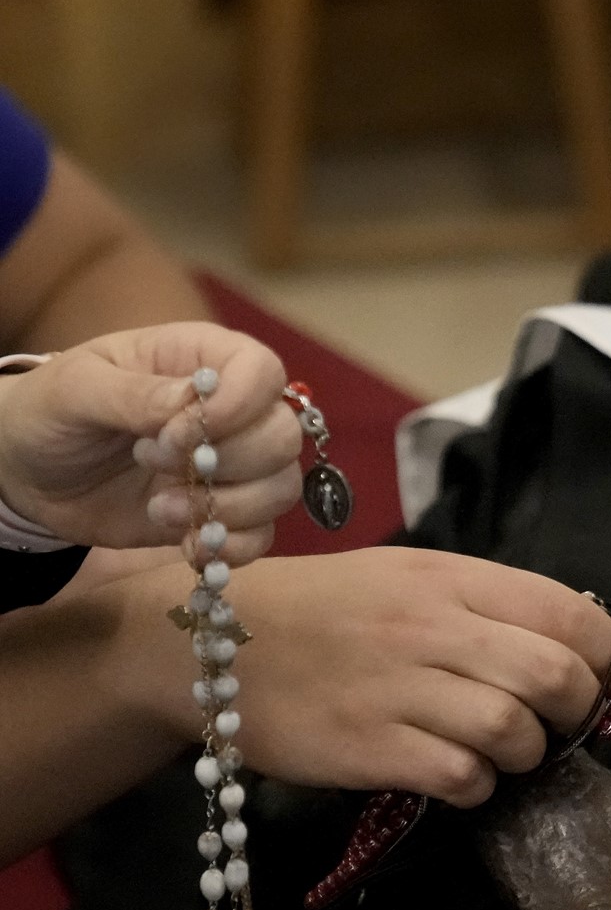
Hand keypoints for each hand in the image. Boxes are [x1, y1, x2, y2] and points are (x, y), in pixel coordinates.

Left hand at [0, 324, 300, 561]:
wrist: (29, 473)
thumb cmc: (51, 412)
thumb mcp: (74, 390)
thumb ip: (133, 394)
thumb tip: (191, 404)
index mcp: (201, 362)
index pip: (263, 371)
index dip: (239, 404)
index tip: (180, 432)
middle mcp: (231, 412)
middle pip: (283, 436)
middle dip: (228, 462)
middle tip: (155, 462)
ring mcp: (232, 466)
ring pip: (281, 489)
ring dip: (228, 509)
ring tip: (162, 509)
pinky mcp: (223, 513)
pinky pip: (263, 536)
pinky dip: (232, 547)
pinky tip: (187, 544)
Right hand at [127, 547, 610, 805]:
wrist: (206, 643)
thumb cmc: (325, 611)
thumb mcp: (409, 578)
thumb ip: (488, 604)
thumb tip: (576, 645)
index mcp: (451, 578)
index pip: (569, 612)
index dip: (606, 656)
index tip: (603, 682)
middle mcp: (431, 627)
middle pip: (554, 675)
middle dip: (577, 711)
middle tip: (560, 725)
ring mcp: (397, 688)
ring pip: (513, 730)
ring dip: (527, 754)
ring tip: (504, 753)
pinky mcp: (366, 747)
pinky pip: (461, 777)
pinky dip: (479, 787)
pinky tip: (461, 777)